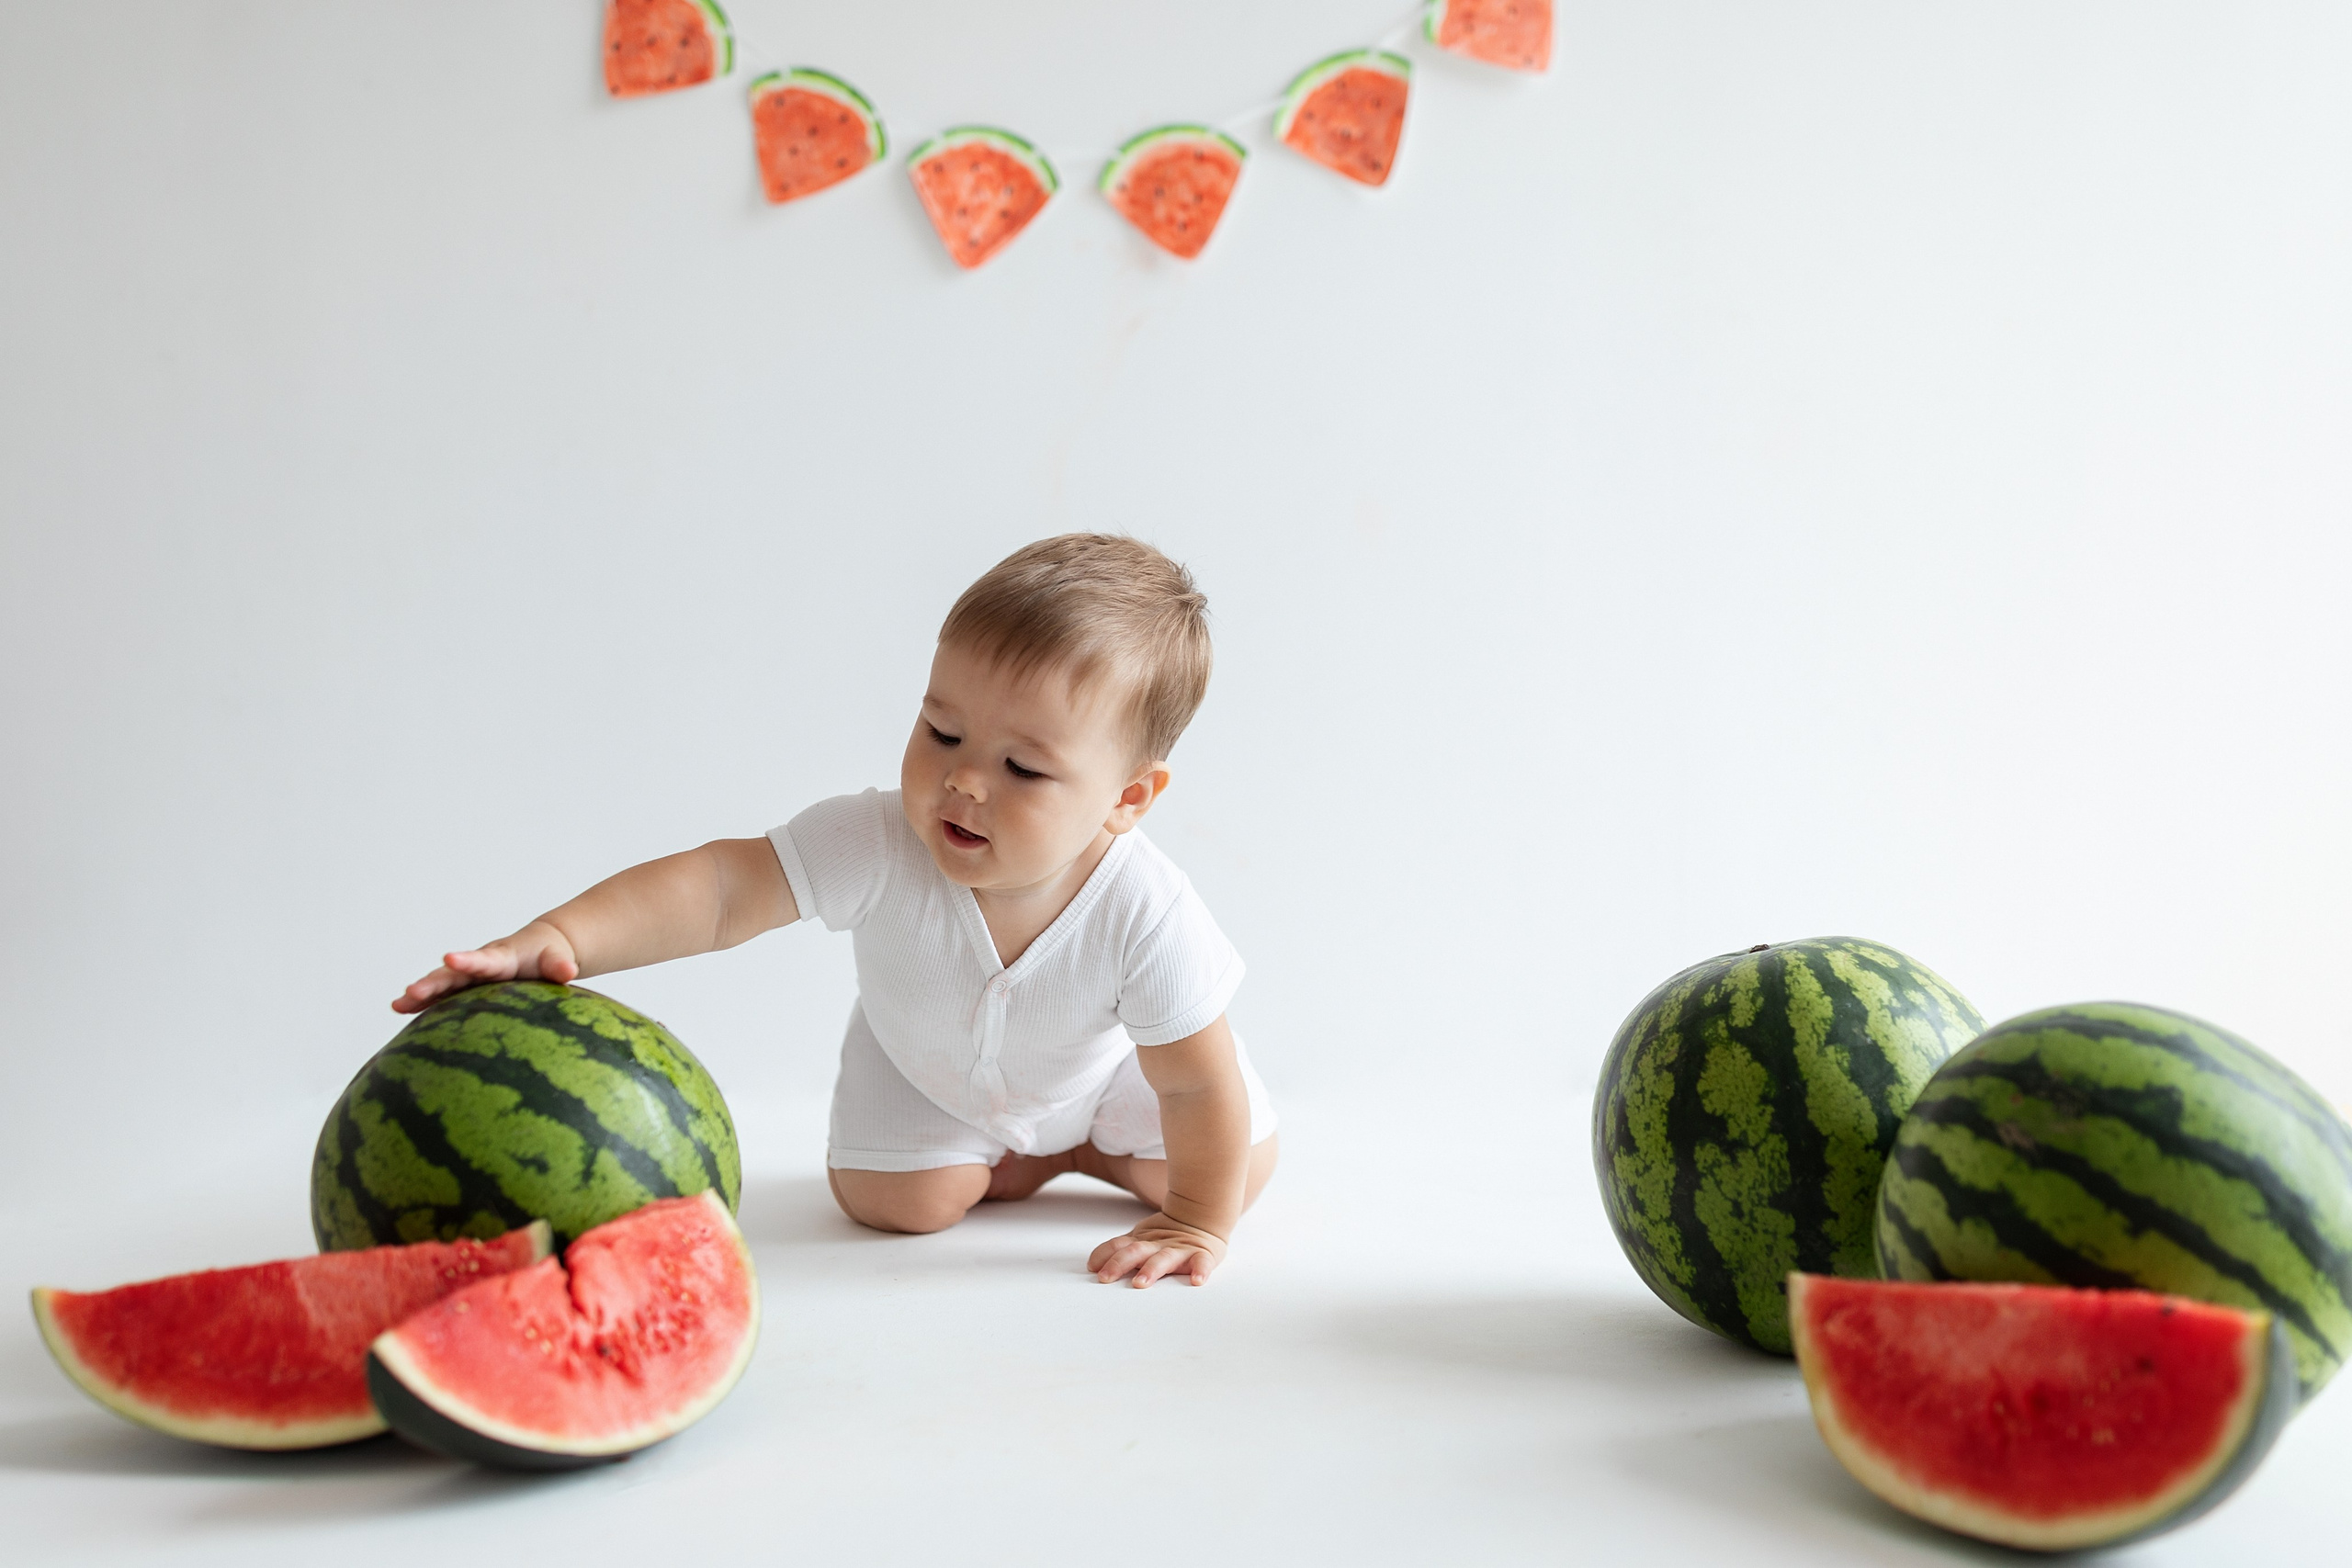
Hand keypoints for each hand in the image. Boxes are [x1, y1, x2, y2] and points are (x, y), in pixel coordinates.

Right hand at [393, 920, 577, 1013]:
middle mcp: (480, 965)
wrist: (540, 948)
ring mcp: (470, 975)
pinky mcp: (466, 986)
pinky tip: (400, 1009)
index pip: (484, 960)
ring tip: (397, 1004)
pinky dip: (422, 1001)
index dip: (468, 960)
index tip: (450, 958)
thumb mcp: (557, 959)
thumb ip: (559, 965)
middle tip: (411, 992)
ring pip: (442, 983)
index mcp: (502, 958)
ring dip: (420, 993)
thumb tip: (568, 970)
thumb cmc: (548, 956)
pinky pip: (442, 994)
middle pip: (453, 974)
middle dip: (433, 982)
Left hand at [1088, 1213, 1227, 1288]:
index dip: (1104, 1254)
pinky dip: (1200, 1270)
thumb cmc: (1166, 1238)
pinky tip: (1197, 1280)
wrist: (1201, 1219)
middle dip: (1119, 1264)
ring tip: (1141, 1283)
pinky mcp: (1201, 1255)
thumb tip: (1092, 1266)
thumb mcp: (1141, 1239)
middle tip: (1105, 1278)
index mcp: (1142, 1241)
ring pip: (1163, 1258)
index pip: (1118, 1245)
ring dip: (1151, 1270)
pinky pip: (1201, 1262)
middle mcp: (1158, 1245)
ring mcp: (1179, 1249)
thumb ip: (1120, 1251)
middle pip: (1135, 1251)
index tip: (1092, 1268)